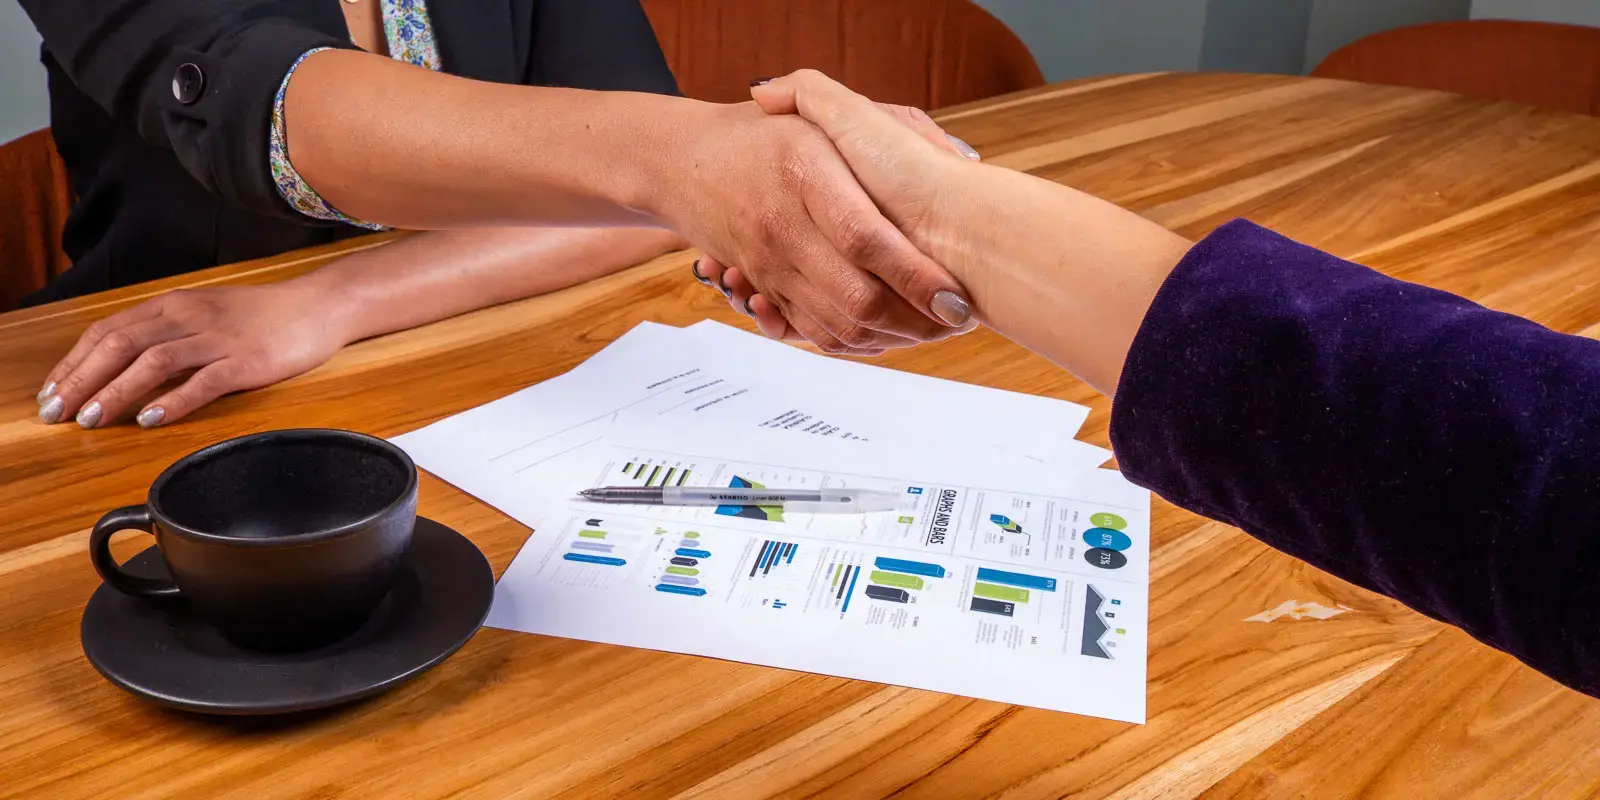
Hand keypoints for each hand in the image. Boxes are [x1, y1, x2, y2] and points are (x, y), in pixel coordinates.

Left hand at [36, 282, 350, 428]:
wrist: (318, 306)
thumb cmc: (262, 315)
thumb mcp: (205, 312)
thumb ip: (166, 331)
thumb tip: (121, 361)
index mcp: (173, 304)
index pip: (108, 330)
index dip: (74, 363)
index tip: (52, 393)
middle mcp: (189, 316)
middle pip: (121, 344)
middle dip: (82, 380)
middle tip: (57, 412)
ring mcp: (219, 338)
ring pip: (154, 362)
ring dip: (117, 391)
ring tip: (92, 419)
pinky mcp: (247, 361)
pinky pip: (203, 381)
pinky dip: (172, 401)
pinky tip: (150, 419)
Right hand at [659, 99, 971, 354]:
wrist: (682, 161)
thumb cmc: (762, 133)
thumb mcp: (815, 109)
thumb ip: (883, 118)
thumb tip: (956, 155)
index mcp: (803, 170)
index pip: (865, 237)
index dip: (913, 275)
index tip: (955, 295)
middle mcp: (783, 224)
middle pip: (854, 296)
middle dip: (915, 319)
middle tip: (957, 319)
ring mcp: (770, 263)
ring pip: (837, 324)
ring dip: (893, 336)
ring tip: (935, 329)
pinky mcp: (766, 288)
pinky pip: (812, 332)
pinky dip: (855, 340)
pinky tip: (889, 331)